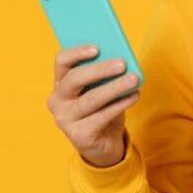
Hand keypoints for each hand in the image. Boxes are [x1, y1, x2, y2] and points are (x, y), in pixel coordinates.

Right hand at [46, 44, 140, 167]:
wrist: (104, 144)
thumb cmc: (103, 110)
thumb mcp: (102, 90)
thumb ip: (105, 76)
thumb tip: (122, 60)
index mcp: (60, 84)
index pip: (61, 62)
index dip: (77, 52)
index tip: (98, 47)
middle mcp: (57, 101)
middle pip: (75, 79)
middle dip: (100, 69)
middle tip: (123, 63)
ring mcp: (65, 119)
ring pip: (91, 99)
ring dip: (115, 87)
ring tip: (134, 78)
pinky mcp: (78, 135)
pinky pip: (102, 116)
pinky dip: (120, 104)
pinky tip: (134, 95)